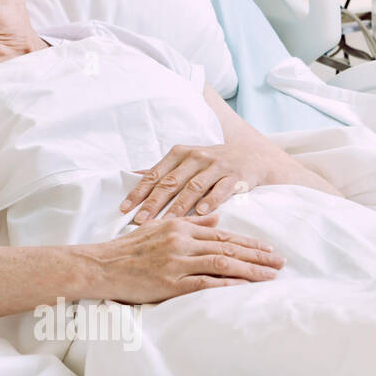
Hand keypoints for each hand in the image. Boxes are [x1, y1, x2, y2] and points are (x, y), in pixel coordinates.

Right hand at [81, 213, 284, 304]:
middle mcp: (180, 241)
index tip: (268, 249)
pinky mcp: (169, 282)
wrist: (99, 266)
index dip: (248, 242)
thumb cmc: (126, 249)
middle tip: (281, 262)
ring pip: (222, 263)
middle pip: (228, 247)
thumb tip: (217, 219)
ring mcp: (175, 262)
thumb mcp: (157, 228)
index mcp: (178, 226)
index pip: (222, 234)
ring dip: (251, 270)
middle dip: (258, 255)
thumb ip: (189, 223)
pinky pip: (205, 283)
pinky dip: (227, 284)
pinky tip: (245, 287)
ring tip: (272, 275)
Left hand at [120, 143, 277, 223]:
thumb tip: (130, 177)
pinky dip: (211, 200)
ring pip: (194, 187)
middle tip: (140, 221)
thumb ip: (162, 171)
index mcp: (179, 154)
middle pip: (170, 182)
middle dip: (153, 203)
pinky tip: (201, 213)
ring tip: (167, 222)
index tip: (124, 209)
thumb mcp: (185, 161)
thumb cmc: (210, 163)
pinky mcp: (235, 175)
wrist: (251, 156)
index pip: (154, 175)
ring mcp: (216, 165)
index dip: (138, 192)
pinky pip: (221, 189)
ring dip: (179, 206)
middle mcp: (195, 156)